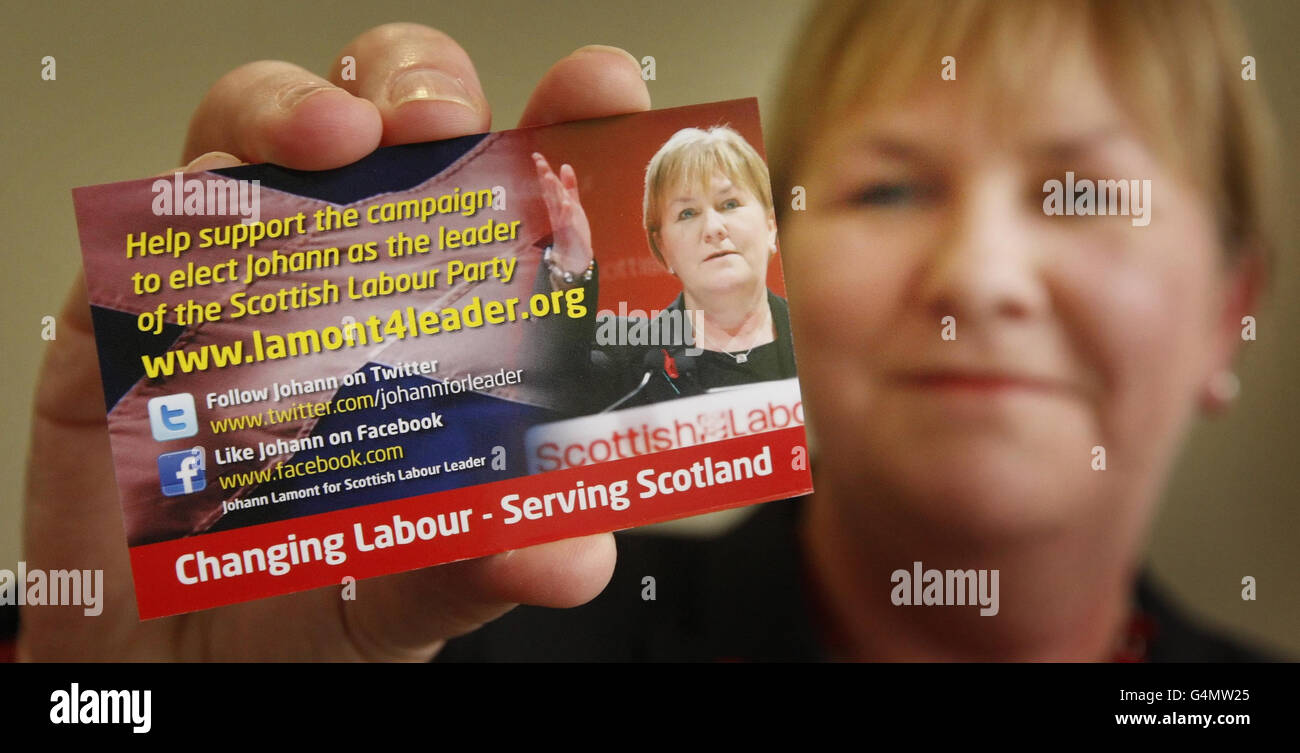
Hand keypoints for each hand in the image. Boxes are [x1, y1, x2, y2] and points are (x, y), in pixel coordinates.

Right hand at [20, 24, 649, 660]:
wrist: (168, 667)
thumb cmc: (308, 602)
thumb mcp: (416, 586)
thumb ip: (484, 558)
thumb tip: (572, 552)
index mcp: (444, 320)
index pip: (515, 196)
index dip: (558, 125)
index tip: (596, 91)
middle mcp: (346, 278)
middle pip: (392, 125)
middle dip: (421, 90)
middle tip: (441, 124)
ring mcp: (237, 279)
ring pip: (261, 131)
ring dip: (296, 111)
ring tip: (333, 142)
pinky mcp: (130, 312)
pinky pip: (144, 221)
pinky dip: (181, 201)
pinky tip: (216, 223)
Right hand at [532, 152, 593, 278]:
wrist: (573, 256)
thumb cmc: (572, 229)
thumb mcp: (572, 203)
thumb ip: (569, 186)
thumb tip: (565, 165)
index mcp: (556, 203)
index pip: (549, 183)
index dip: (543, 169)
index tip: (536, 155)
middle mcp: (556, 210)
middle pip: (550, 191)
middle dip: (544, 176)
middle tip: (538, 161)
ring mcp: (561, 221)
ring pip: (555, 204)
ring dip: (552, 191)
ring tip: (549, 176)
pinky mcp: (569, 231)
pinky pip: (566, 221)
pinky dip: (566, 212)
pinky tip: (566, 203)